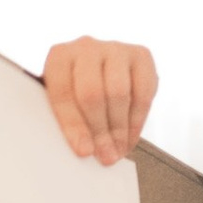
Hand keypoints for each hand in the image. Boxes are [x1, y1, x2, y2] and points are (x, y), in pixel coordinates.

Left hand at [43, 37, 158, 169]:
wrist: (99, 70)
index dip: (73, 125)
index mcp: (58, 57)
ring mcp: (115, 48)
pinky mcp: (140, 55)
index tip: (84, 152)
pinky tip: (131, 137)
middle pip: (93, 93)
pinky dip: (138, 120)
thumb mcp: (62, 103)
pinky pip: (143, 92)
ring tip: (118, 150)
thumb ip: (68, 120)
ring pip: (119, 92)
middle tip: (106, 156)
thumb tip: (86, 150)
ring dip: (120, 128)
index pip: (62, 93)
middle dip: (100, 131)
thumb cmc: (75, 93)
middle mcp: (85, 46)